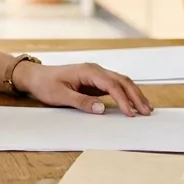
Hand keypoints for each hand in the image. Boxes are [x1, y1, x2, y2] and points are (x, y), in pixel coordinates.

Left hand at [13, 61, 152, 116]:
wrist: (36, 76)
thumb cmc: (46, 85)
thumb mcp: (61, 96)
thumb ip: (81, 102)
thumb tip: (102, 109)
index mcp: (88, 71)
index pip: (111, 85)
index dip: (123, 99)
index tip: (130, 113)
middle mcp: (95, 70)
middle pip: (122, 81)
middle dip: (136, 96)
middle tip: (146, 112)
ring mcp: (96, 75)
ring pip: (121, 82)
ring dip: (134, 94)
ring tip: (146, 108)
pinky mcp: (95, 81)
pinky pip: (115, 86)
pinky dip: (126, 94)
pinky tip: (133, 103)